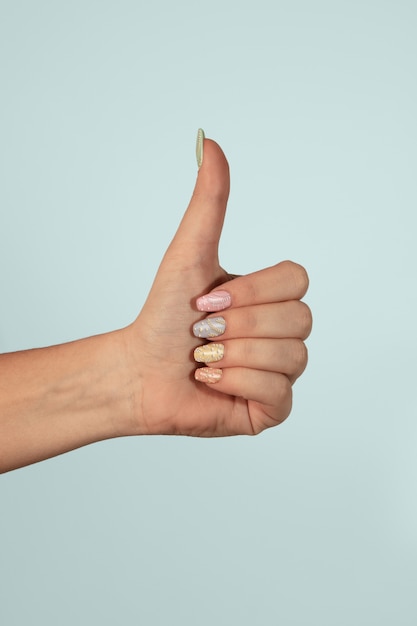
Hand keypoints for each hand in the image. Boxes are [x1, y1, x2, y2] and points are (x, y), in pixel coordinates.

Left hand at [123, 133, 310, 436]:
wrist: (138, 370)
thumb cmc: (163, 315)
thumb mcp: (189, 253)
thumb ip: (207, 202)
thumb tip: (210, 142)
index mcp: (272, 297)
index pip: (297, 280)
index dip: (251, 290)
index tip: (206, 301)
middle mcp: (284, 332)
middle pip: (299, 319)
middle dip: (236, 325)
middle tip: (201, 334)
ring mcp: (282, 372)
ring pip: (289, 357)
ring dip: (231, 357)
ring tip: (203, 360)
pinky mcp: (273, 408)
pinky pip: (278, 393)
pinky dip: (233, 386)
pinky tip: (211, 384)